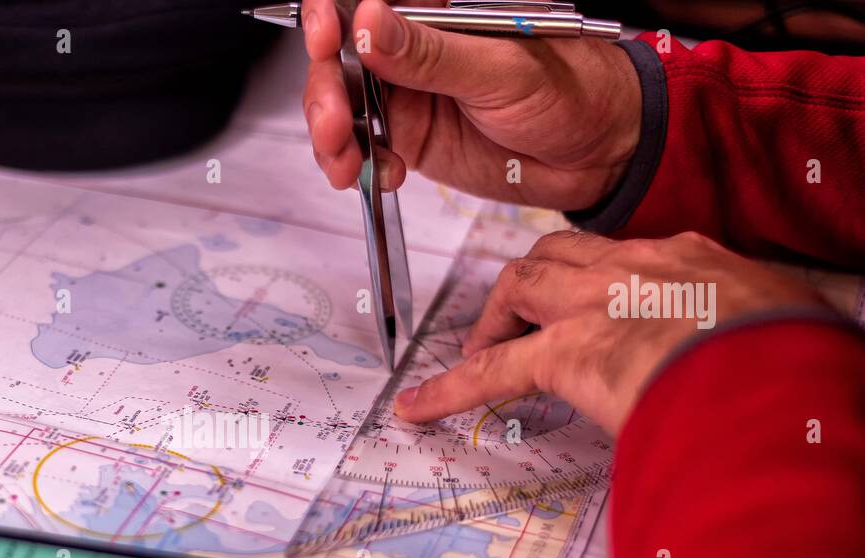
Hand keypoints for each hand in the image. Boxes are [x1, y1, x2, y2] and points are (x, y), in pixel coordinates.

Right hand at [302, 0, 642, 208]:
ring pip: (341, 106)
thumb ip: (430, 52)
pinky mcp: (409, 138)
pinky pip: (362, 149)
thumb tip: (368, 23)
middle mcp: (411, 50)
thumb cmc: (570, 92)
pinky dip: (356, 166)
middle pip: (338, 59)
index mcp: (435, 12)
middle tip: (333, 124)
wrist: (597, 155)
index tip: (324, 38)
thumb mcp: (500, 68)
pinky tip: (378, 175)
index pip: (365, 3)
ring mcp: (406, 95)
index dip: (331, 17)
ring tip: (345, 161)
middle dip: (324, 90)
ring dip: (331, 136)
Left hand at [393, 231, 832, 434]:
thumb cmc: (791, 358)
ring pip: (521, 287)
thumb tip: (743, 371)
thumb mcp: (780, 330)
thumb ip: (744, 335)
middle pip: (561, 254)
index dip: (599, 283)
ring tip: (475, 357)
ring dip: (494, 321)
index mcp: (691, 261)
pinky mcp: (566, 353)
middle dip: (532, 285)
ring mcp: (595, 304)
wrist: (778, 370)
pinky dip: (450, 389)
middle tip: (519, 327)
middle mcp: (636, 268)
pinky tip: (418, 409)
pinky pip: (492, 370)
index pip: (628, 258)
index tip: (594, 308)